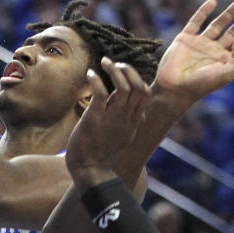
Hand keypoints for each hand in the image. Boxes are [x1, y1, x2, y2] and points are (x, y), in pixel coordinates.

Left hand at [65, 58, 149, 187]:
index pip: (145, 93)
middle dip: (128, 70)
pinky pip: (100, 93)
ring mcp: (112, 119)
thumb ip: (132, 123)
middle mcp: (127, 118)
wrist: (89, 170)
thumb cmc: (102, 153)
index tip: (124, 71)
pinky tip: (89, 74)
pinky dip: (96, 80)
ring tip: (104, 62)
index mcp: (134, 122)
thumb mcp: (125, 138)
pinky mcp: (94, 119)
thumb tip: (141, 114)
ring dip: (114, 71)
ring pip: (122, 88)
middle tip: (114, 63)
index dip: (136, 78)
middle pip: (138, 87)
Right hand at [154, 0, 233, 105]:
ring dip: (230, 12)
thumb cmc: (201, 85)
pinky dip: (203, 11)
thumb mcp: (227, 74)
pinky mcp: (186, 38)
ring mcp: (200, 43)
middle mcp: (215, 50)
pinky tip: (213, 2)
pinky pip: (196, 21)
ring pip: (218, 24)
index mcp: (227, 60)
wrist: (174, 88)